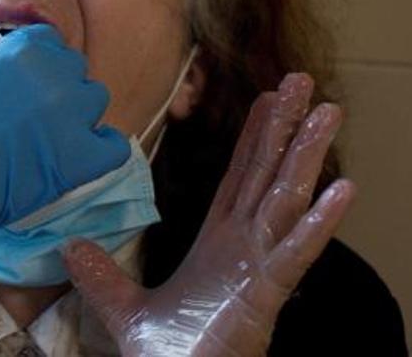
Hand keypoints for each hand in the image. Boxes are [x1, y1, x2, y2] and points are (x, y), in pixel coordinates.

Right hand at [0, 24, 130, 274]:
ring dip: (77, 112)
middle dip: (57, 85)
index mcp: (22, 52)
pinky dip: (101, 148)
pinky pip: (113, 146)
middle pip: (74, 69)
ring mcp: (69, 118)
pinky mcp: (78, 160)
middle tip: (34, 112)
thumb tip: (11, 61)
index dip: (37, 61)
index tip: (26, 81)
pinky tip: (79, 154)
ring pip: (95, 100)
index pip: (50, 41)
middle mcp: (52, 77)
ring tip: (52, 134)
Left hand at [64, 73, 354, 355]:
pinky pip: (295, 252)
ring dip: (308, 156)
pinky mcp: (266, 294)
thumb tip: (69, 246)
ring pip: (288, 200)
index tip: (268, 98)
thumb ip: (101, 275)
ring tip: (329, 113)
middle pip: (269, 174)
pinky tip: (343, 189)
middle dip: (287, 129)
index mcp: (217, 244)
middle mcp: (245, 247)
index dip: (255, 137)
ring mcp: (260, 268)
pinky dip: (318, 222)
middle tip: (305, 81)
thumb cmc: (168, 355)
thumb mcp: (124, 306)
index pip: (239, 177)